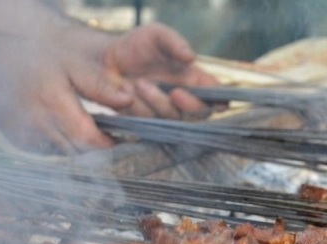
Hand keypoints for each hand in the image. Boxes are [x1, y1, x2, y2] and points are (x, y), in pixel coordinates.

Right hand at [0, 31, 122, 153]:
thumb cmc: (33, 61)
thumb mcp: (70, 64)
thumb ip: (99, 84)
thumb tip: (128, 100)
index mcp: (54, 105)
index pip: (89, 140)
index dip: (107, 144)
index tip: (120, 138)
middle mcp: (39, 126)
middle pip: (80, 152)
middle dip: (97, 148)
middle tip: (109, 136)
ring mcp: (27, 137)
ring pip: (66, 155)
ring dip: (81, 149)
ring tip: (90, 132)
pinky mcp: (21, 143)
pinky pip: (50, 153)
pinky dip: (62, 147)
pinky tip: (66, 132)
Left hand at [93, 24, 218, 118]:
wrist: (105, 60)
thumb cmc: (137, 46)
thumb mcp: (156, 35)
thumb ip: (174, 42)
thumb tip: (191, 57)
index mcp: (195, 80)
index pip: (218, 96)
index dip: (221, 101)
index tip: (216, 99)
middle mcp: (184, 100)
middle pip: (200, 115)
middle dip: (189, 106)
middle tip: (175, 92)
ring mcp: (165, 114)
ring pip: (172, 119)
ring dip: (157, 102)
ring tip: (138, 83)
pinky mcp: (147, 124)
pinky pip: (150, 124)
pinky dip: (138, 109)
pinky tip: (127, 94)